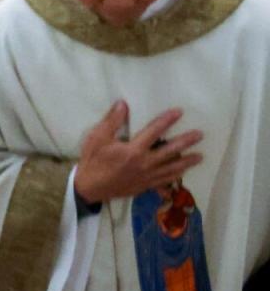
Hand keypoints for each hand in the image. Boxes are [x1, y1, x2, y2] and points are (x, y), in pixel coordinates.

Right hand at [74, 102, 202, 204]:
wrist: (90, 187)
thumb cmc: (93, 160)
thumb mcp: (97, 137)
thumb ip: (112, 120)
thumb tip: (123, 104)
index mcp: (133, 150)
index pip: (154, 132)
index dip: (167, 121)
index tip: (179, 112)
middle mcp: (144, 164)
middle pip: (169, 151)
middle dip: (185, 142)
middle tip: (199, 135)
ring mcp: (147, 177)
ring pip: (171, 169)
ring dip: (187, 162)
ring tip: (200, 157)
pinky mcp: (145, 186)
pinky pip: (165, 181)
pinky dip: (175, 177)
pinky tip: (182, 174)